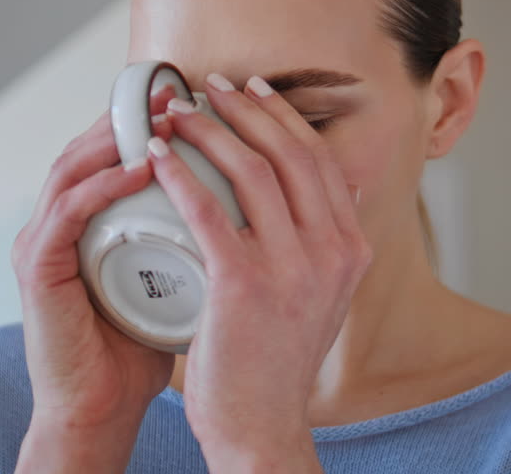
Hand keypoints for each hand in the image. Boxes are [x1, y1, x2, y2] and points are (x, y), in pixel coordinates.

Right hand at [9, 96, 179, 456]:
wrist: (105, 407)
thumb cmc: (147, 344)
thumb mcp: (183, 272)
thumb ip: (206, 233)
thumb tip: (269, 202)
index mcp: (92, 216)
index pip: (119, 148)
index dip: (160, 118)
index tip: (207, 99)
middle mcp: (61, 219)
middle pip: (92, 143)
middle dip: (139, 112)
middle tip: (186, 90)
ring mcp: (42, 239)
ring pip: (74, 163)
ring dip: (119, 133)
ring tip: (167, 115)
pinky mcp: (36, 267)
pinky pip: (66, 210)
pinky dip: (103, 183)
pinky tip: (143, 167)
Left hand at [149, 72, 372, 459]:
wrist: (262, 425)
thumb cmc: (279, 361)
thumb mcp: (324, 295)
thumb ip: (327, 242)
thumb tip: (337, 189)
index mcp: (352, 249)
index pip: (320, 160)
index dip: (284, 116)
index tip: (253, 90)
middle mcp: (332, 251)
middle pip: (290, 153)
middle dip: (247, 108)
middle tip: (212, 86)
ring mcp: (292, 267)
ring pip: (251, 171)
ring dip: (210, 131)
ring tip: (178, 113)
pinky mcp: (244, 284)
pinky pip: (207, 209)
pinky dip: (180, 175)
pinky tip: (158, 157)